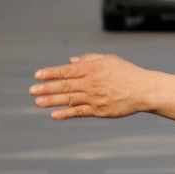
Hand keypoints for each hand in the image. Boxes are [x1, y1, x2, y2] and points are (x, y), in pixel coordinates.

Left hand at [30, 53, 152, 119]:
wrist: (143, 90)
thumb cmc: (126, 72)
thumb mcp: (109, 59)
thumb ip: (89, 59)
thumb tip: (71, 61)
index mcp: (92, 68)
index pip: (66, 70)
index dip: (51, 73)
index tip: (37, 75)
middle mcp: (91, 83)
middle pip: (64, 85)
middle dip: (46, 88)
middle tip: (31, 90)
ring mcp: (94, 98)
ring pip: (68, 99)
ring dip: (51, 101)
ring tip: (37, 102)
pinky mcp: (99, 110)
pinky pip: (79, 112)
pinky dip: (65, 114)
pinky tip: (54, 114)